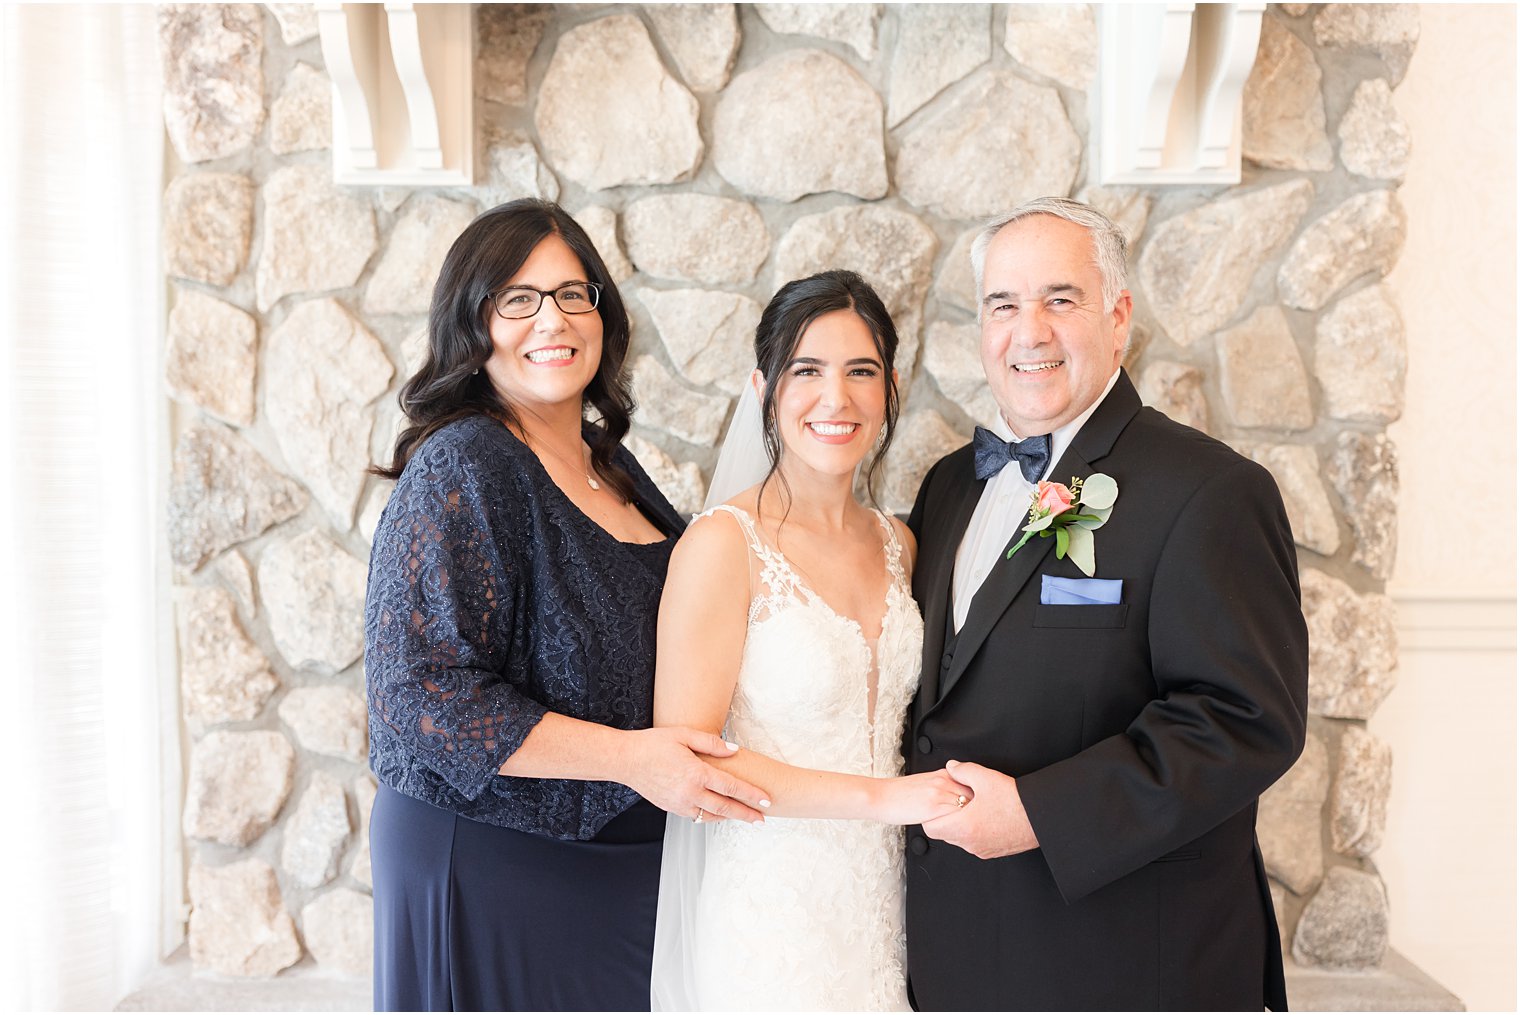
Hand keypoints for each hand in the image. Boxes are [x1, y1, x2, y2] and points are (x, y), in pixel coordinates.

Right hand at [622, 727, 770, 823]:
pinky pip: (696, 817)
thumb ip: (712, 743)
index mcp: (696, 773)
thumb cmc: (653, 743)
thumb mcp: (684, 734)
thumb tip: (735, 751)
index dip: (752, 795)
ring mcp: (680, 803)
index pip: (732, 787)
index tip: (767, 800)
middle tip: (763, 819)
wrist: (625, 760)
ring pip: (711, 816)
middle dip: (747, 814)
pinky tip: (717, 812)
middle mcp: (690, 793)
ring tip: (744, 817)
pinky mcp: (671, 808)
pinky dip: (710, 816)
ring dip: (729, 817)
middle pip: (726, 808)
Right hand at [869, 769, 972, 825]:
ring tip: (971, 829)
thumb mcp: (925, 783)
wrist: (881, 797)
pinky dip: (961, 825)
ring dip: (973, 817)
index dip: (979, 798)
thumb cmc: (899, 794)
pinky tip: (958, 832)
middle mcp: (944, 780)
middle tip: (980, 821)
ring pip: (969, 806)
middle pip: (975, 794)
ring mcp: (940, 793)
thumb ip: (944, 787)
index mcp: (943, 774)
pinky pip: (957, 816)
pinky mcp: (934, 807)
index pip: (973, 784)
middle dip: (981, 808)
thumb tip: (958, 797)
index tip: (981, 809)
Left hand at [921, 760, 1038, 858]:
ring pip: (960, 839)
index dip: (931, 815)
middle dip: (947, 818)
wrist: (1041, 818)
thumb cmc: (1015, 801)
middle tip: (957, 802)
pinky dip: (975, 831)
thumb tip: (951, 767)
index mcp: (963, 827)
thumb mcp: (985, 778)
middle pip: (945, 834)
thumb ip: (962, 771)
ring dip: (962, 825)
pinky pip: (975, 843)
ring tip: (974, 807)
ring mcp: (982, 850)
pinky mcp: (993, 852)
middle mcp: (970, 843)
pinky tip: (986, 816)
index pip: (931, 829)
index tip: (938, 804)